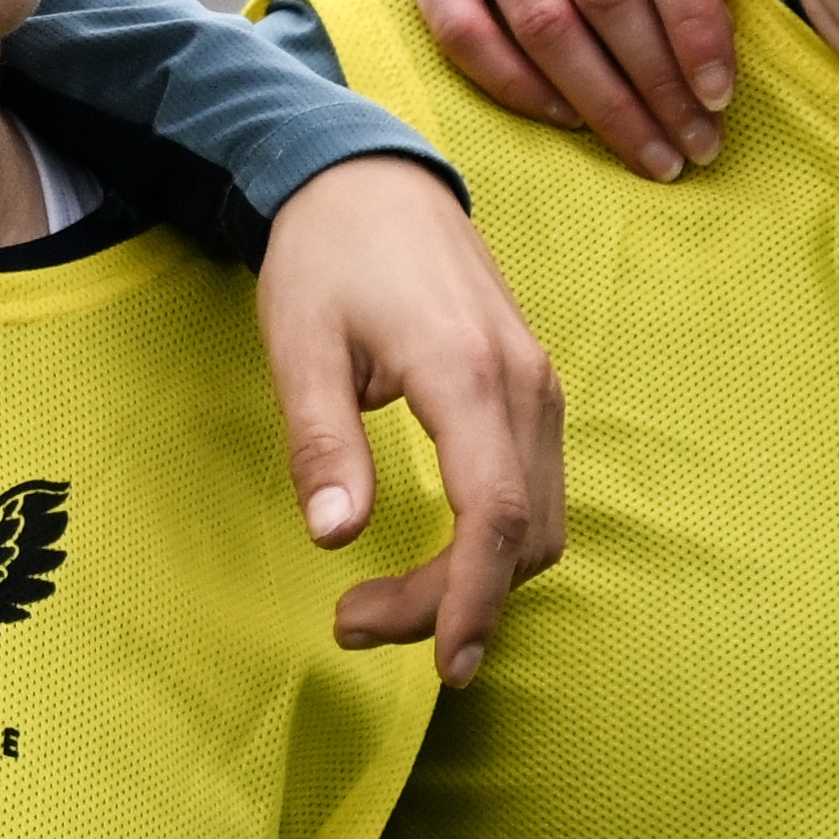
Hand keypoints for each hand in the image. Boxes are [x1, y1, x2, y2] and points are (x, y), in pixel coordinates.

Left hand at [256, 162, 560, 681]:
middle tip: (353, 623)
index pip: (493, 514)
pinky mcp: (532, 388)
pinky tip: (435, 560)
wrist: (373, 176)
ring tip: (378, 603)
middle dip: (454, 602)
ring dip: (475, 579)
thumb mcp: (299, 343)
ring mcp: (538, 386)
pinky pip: (534, 488)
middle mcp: (523, 383)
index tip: (443, 662)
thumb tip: (335, 535)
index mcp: (466, 373)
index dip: (473, 599)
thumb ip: (322, 440)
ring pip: (539, 520)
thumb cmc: (327, 254)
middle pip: (522, 533)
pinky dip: (494, 541)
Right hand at [385, 0, 738, 179]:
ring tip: (644, 150)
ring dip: (601, 101)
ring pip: (541, 20)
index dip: (696, 27)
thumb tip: (713, 49)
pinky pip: (467, 35)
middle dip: (656, 80)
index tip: (719, 98)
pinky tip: (568, 119)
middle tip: (691, 146)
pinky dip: (521, 88)